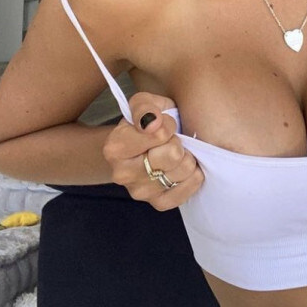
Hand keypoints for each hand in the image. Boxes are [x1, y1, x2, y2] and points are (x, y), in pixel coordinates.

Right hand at [102, 92, 202, 210]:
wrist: (144, 146)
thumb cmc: (147, 122)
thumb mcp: (143, 103)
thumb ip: (145, 107)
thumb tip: (153, 121)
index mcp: (114, 148)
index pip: (159, 135)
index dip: (168, 125)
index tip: (163, 124)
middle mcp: (122, 174)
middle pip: (173, 155)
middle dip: (178, 142)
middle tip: (171, 140)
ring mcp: (140, 192)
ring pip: (184, 170)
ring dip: (187, 157)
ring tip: (177, 152)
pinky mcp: (158, 204)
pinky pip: (187, 191)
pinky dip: (192, 177)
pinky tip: (184, 167)